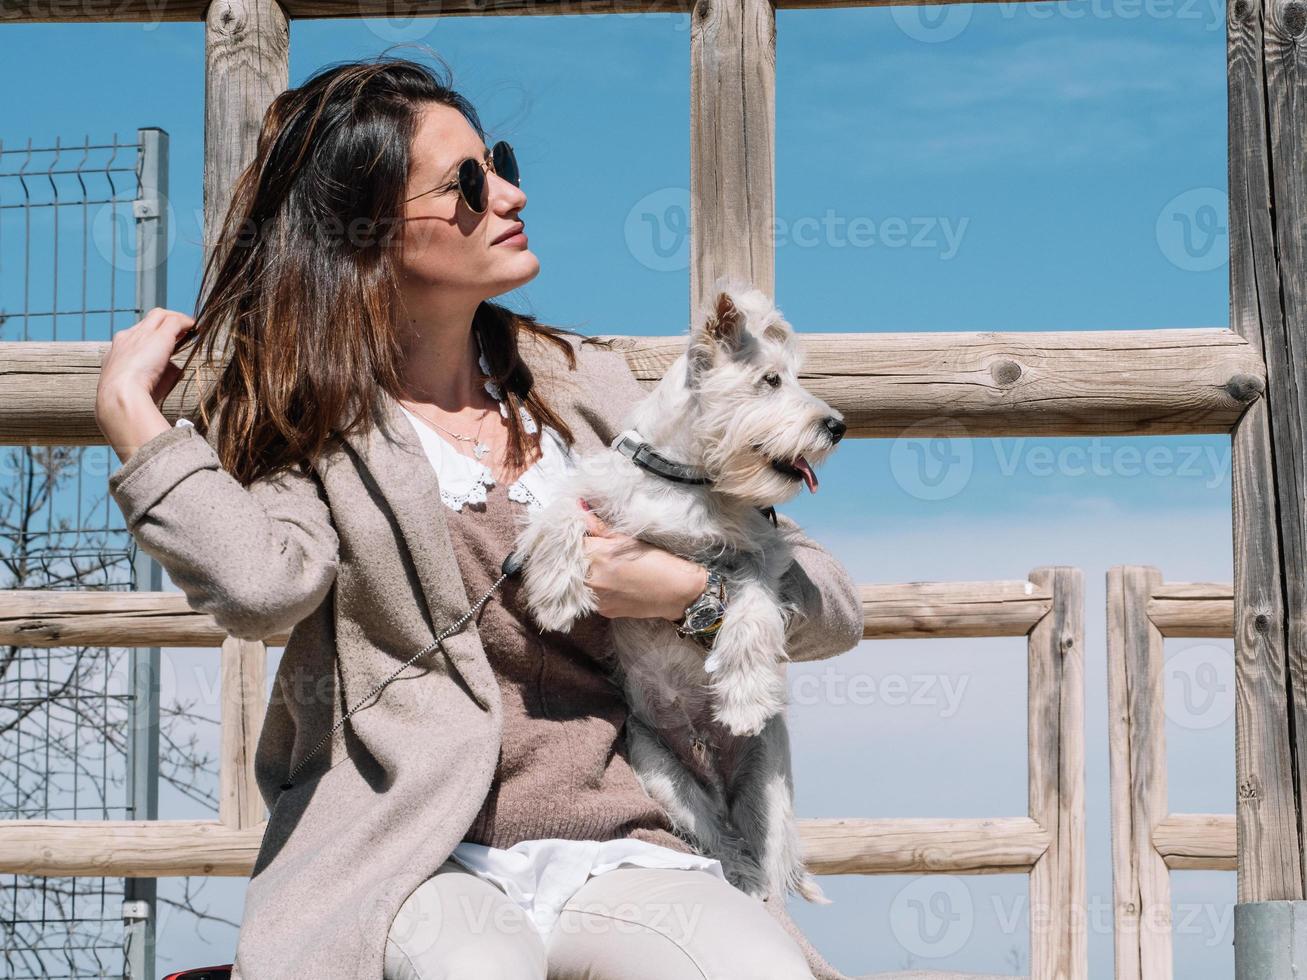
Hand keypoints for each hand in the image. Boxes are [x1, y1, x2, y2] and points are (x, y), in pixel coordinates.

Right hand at [95, 308, 196, 462]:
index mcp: (116, 355)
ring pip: (159, 316)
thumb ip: (159, 376)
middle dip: (163, 325)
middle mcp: (125, 339)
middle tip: (181, 333)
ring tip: (190, 327)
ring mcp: (140, 335)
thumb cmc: (130, 402)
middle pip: (146, 323)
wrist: (119, 398)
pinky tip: (195, 328)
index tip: (166, 346)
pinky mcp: (157, 335)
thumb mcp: (140, 389)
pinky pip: (174, 321)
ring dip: (176, 320)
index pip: (135, 338)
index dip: (151, 339)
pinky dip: (186, 322)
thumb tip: (176, 369)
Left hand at [579, 500, 708, 620]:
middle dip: (577, 558)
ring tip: (604, 569)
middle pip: (570, 565)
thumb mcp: (628, 538)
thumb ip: (598, 526)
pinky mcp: (604, 611)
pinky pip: (591, 598)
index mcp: (595, 554)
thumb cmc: (658, 562)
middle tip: (593, 554)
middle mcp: (591, 578)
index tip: (581, 538)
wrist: (678, 592)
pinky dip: (596, 590)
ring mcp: (596, 598)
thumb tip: (579, 506)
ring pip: (578, 584)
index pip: (569, 544)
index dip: (573, 540)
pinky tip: (612, 584)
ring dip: (584, 575)